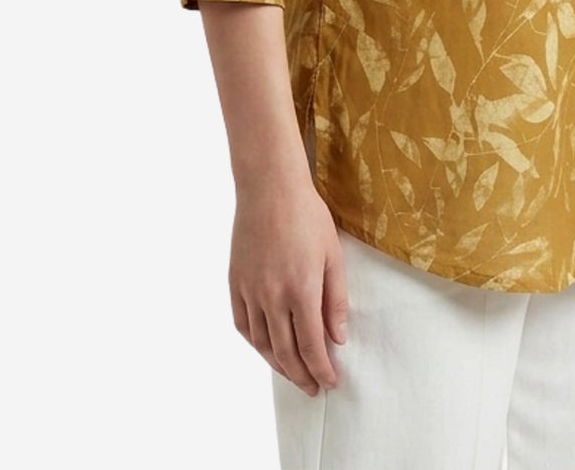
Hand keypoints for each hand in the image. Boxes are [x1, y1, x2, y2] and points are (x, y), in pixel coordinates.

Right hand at [229, 175, 348, 393]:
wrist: (270, 187)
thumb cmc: (307, 216)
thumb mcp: (332, 255)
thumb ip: (335, 300)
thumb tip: (338, 338)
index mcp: (301, 290)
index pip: (311, 346)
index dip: (321, 370)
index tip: (330, 382)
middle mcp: (272, 296)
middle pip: (286, 353)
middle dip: (302, 376)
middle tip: (314, 387)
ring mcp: (250, 291)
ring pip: (262, 344)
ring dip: (278, 365)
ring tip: (294, 374)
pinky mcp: (235, 283)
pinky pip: (243, 325)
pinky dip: (255, 343)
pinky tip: (266, 349)